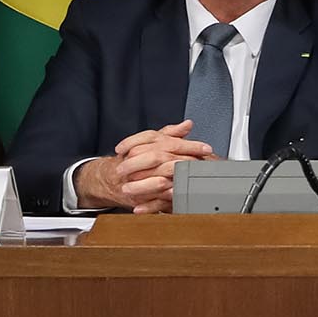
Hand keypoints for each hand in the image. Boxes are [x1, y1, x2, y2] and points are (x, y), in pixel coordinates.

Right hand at [77, 120, 214, 212]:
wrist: (111, 176)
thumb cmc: (136, 158)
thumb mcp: (153, 143)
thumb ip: (171, 134)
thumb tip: (187, 124)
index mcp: (147, 145)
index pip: (170, 142)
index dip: (190, 145)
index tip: (206, 148)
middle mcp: (140, 158)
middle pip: (163, 156)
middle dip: (184, 159)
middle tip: (202, 163)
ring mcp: (136, 176)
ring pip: (154, 173)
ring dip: (172, 174)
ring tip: (188, 175)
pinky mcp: (134, 192)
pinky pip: (148, 192)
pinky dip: (161, 193)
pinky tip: (174, 192)